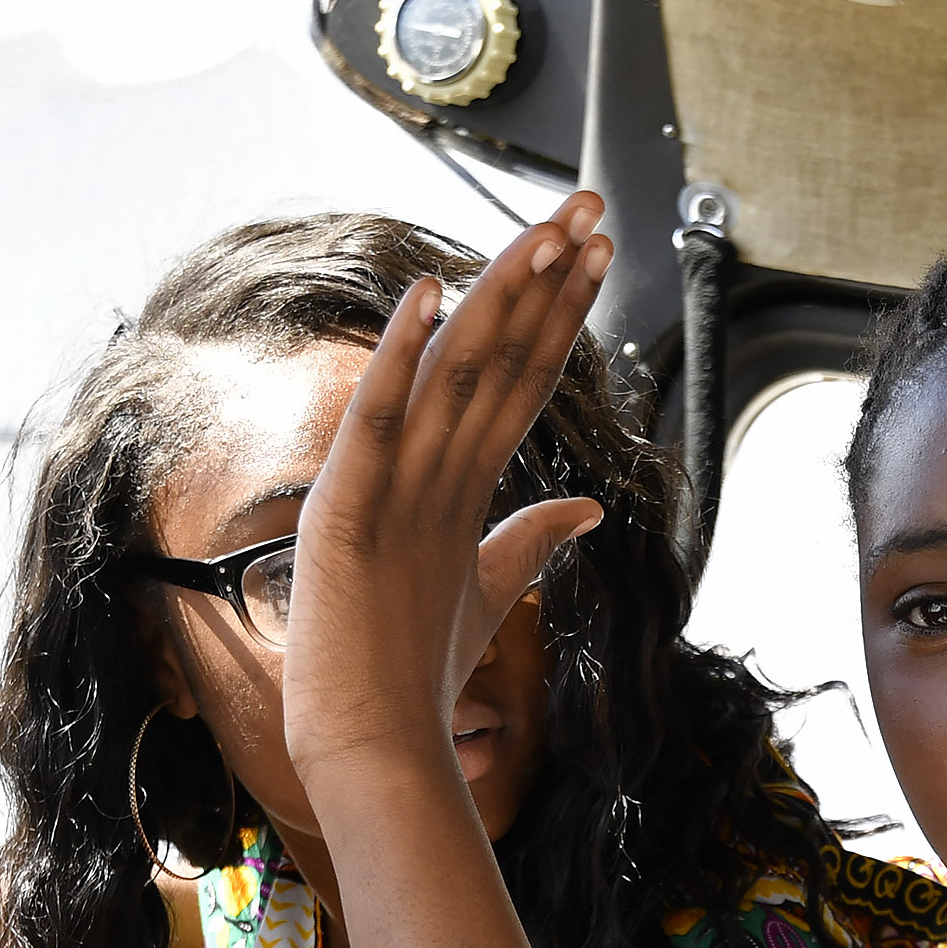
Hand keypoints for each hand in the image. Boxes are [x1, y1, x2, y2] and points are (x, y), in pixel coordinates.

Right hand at [274, 192, 611, 786]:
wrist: (369, 742)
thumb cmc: (412, 669)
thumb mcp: (488, 588)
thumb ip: (531, 538)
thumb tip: (590, 506)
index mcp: (454, 480)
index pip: (521, 376)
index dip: (562, 312)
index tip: (600, 251)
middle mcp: (421, 466)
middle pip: (493, 356)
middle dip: (543, 279)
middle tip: (587, 205)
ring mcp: (383, 484)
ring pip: (448, 373)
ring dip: (495, 298)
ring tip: (540, 230)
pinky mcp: (346, 513)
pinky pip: (377, 424)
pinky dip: (399, 361)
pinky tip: (425, 298)